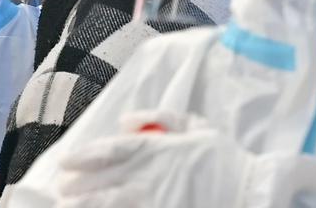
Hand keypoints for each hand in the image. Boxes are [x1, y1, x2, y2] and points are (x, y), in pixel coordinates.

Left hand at [55, 110, 251, 207]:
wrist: (255, 192)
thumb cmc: (224, 158)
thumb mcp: (197, 125)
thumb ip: (161, 116)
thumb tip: (125, 119)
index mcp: (157, 149)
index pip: (112, 150)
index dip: (85, 156)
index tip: (65, 163)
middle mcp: (152, 176)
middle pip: (106, 181)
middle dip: (79, 187)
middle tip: (60, 191)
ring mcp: (157, 201)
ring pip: (114, 204)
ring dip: (89, 207)